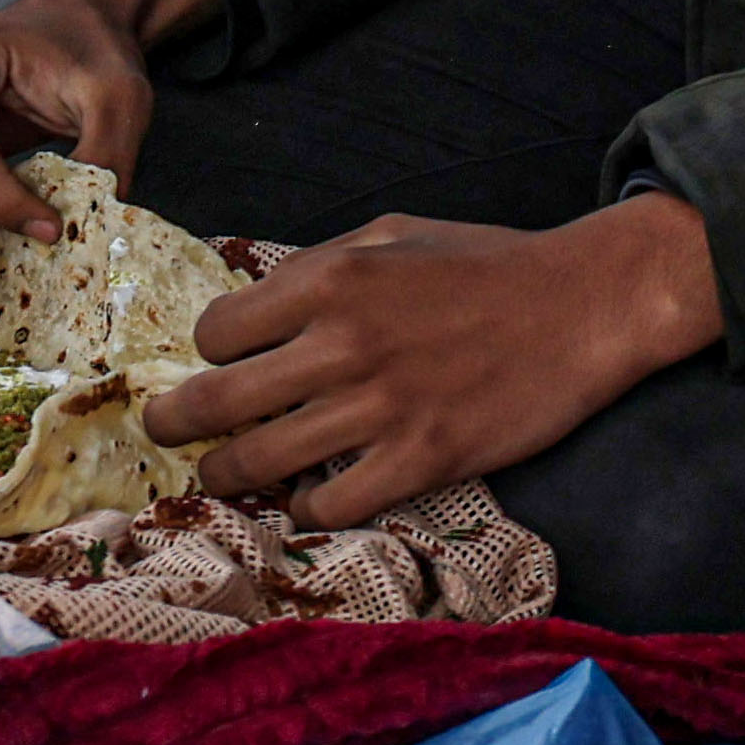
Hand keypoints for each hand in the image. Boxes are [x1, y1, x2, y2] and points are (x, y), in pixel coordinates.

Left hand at [154, 195, 720, 529]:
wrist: (583, 305)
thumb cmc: (487, 264)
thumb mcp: (392, 235)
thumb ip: (318, 269)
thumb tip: (254, 308)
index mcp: (329, 279)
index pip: (217, 332)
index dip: (208, 352)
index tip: (219, 364)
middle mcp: (342, 343)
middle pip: (214, 402)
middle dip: (172, 424)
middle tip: (161, 433)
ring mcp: (380, 407)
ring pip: (259, 462)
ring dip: (226, 476)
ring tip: (219, 477)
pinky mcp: (421, 460)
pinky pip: (330, 506)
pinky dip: (306, 510)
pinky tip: (308, 500)